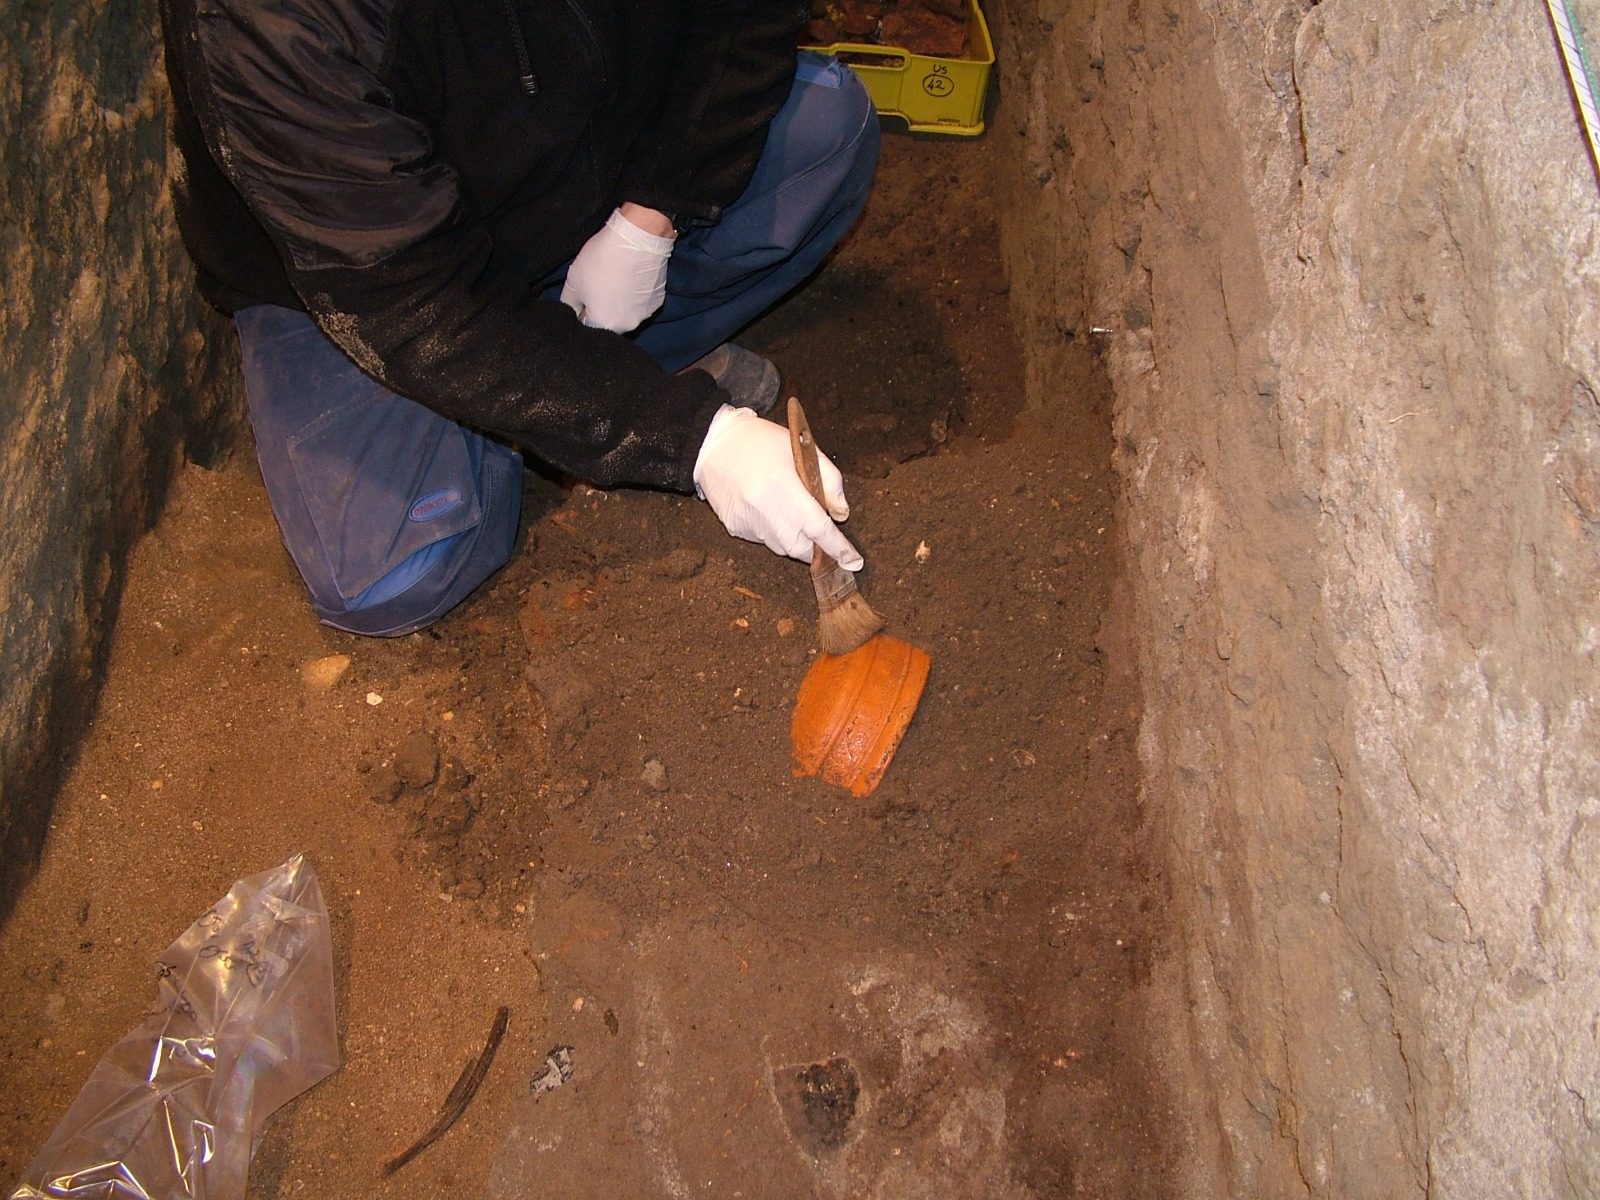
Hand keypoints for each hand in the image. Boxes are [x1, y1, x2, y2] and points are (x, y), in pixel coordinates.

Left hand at [560, 206, 674, 332]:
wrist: (638, 238)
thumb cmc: (602, 260)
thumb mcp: (573, 281)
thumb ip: (570, 303)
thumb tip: (573, 311)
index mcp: (604, 325)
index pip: (586, 326)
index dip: (582, 310)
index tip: (584, 293)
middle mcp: (627, 326)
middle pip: (608, 321)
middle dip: (602, 307)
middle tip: (600, 284)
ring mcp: (645, 314)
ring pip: (626, 312)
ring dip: (620, 301)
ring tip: (617, 278)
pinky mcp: (657, 301)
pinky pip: (641, 303)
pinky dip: (635, 294)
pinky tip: (631, 276)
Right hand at [693, 405, 861, 568]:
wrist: (714, 444)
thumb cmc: (761, 442)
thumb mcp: (803, 448)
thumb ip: (830, 480)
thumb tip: (841, 514)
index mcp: (783, 486)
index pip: (819, 528)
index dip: (839, 548)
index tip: (854, 562)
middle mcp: (764, 510)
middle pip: (801, 548)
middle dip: (816, 547)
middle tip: (819, 531)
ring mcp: (747, 522)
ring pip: (782, 547)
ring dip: (794, 537)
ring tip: (788, 508)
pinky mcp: (735, 528)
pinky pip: (763, 540)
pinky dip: (774, 531)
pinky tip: (767, 507)